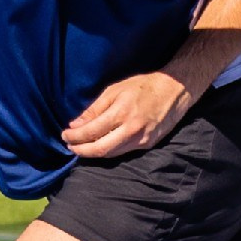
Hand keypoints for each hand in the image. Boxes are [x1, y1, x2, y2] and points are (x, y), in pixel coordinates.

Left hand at [62, 71, 193, 158]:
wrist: (175, 90)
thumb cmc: (144, 86)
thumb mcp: (115, 90)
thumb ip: (95, 109)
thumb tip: (75, 124)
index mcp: (121, 112)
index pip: (91, 131)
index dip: (74, 136)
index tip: (64, 134)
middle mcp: (131, 129)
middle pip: (99, 149)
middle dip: (81, 150)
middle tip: (70, 146)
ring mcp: (141, 139)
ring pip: (111, 154)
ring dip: (93, 153)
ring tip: (82, 147)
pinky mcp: (148, 144)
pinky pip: (123, 151)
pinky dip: (109, 151)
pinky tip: (101, 146)